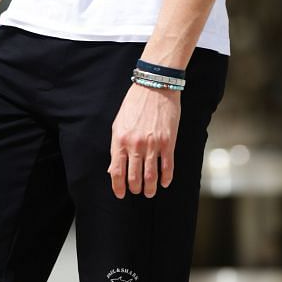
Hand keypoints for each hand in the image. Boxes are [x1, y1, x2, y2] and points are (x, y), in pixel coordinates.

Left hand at [108, 81, 180, 198]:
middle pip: (134, 177)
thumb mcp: (118, 124)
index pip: (117, 171)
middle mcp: (135, 144)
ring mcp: (153, 144)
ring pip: (150, 176)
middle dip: (135, 189)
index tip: (121, 194)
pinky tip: (165, 182)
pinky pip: (167, 167)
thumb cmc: (134, 104)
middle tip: (137, 192)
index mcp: (120, 140)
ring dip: (150, 188)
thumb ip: (116, 147)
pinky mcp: (168, 142)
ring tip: (150, 192)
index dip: (118, 186)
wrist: (155, 87)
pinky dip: (166, 178)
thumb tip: (113, 169)